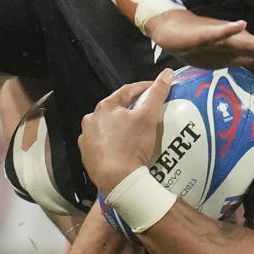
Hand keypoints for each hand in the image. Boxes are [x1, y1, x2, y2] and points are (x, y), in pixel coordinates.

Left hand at [79, 69, 173, 191]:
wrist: (118, 179)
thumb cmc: (132, 145)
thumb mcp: (148, 116)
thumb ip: (157, 93)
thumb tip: (166, 73)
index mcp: (104, 107)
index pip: (128, 91)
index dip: (144, 89)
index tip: (157, 90)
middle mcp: (91, 120)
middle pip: (117, 109)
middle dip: (132, 109)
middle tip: (148, 113)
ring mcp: (87, 139)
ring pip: (108, 127)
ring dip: (121, 126)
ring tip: (137, 133)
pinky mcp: (87, 155)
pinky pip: (102, 144)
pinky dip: (113, 143)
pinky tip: (124, 148)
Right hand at [145, 8, 253, 74]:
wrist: (172, 29)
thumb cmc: (200, 42)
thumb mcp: (226, 58)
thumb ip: (248, 61)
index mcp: (243, 49)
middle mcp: (238, 42)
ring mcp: (223, 38)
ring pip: (248, 43)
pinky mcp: (206, 33)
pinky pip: (218, 33)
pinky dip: (230, 29)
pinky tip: (240, 25)